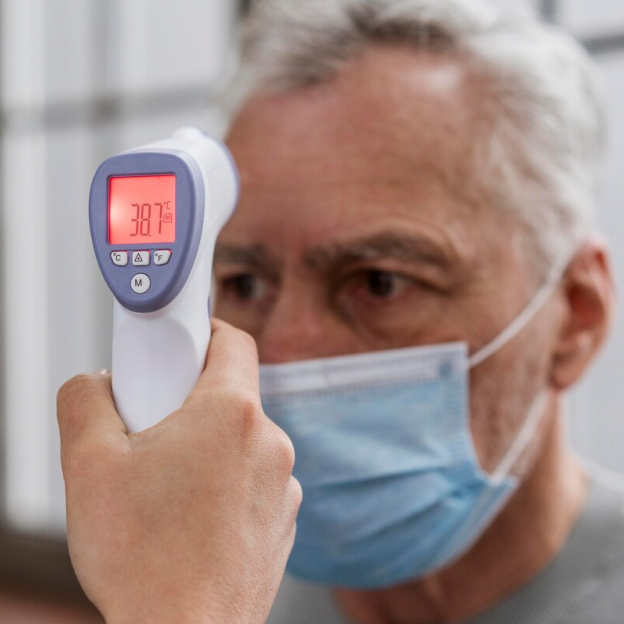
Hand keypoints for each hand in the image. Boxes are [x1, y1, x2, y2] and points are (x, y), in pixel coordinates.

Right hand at [57, 320, 300, 623]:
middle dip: (188, 401)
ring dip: (204, 447)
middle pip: (230, 392)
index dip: (200, 331)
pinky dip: (224, 482)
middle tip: (150, 428)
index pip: (231, 339)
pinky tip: (190, 516)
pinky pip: (252, 478)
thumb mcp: (88, 465)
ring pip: (239, 439)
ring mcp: (282, 483)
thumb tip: (95, 384)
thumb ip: (85, 401)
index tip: (175, 344)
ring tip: (165, 485)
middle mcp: (269, 443)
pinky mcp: (282, 516)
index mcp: (232, 414)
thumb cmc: (145, 560)